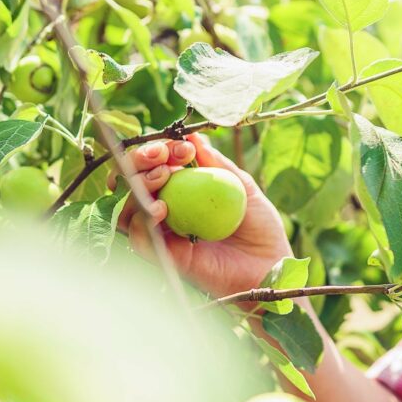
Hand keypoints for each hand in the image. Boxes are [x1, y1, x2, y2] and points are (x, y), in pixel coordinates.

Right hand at [109, 134, 292, 298]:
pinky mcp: (167, 258)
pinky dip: (142, 221)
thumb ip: (217, 164)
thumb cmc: (261, 227)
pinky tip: (160, 209)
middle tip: (161, 157)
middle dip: (139, 161)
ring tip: (162, 178)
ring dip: (138, 187)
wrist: (271, 265)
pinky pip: (140, 239)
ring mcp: (165, 235)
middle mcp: (169, 212)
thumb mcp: (243, 186)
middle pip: (134, 182)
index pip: (157, 166)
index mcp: (184, 192)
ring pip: (129, 209)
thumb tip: (193, 136)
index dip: (161, 150)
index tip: (183, 148)